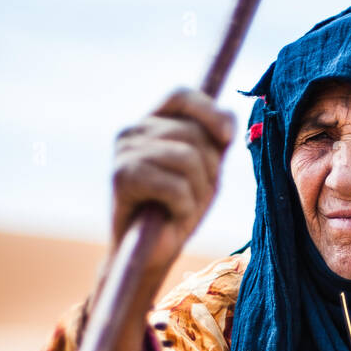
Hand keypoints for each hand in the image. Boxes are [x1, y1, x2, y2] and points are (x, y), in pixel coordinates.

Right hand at [111, 86, 235, 288]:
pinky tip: (171, 217)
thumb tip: (229, 120)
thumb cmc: (178, 211)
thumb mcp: (205, 170)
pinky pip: (175, 186)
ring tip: (181, 207)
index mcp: (151, 124)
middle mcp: (132, 131)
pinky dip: (184, 207)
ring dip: (196, 191)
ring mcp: (124, 151)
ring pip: (188, 158)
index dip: (209, 111)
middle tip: (193, 195)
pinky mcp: (122, 176)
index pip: (181, 96)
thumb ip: (215, 142)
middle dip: (208, 169)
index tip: (228, 138)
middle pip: (192, 133)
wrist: (149, 254)